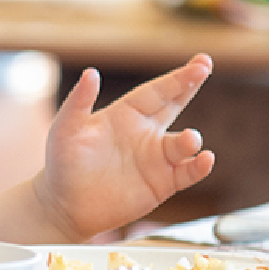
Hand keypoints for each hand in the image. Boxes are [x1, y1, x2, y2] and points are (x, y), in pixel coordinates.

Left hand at [0, 55, 215, 244]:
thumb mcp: (65, 129)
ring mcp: (156, 159)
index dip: (177, 78)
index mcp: (125, 114)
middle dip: (190, 86)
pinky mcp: (162, 184)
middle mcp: (145, 132)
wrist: (65, 205)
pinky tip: (204, 160)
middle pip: (174, 105)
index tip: (200, 63)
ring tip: (190, 139)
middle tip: (206, 66)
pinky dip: (198, 166)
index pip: (155, 91)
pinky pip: (187, 173)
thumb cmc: (63, 163)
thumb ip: (79, 102)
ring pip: (183, 143)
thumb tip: (90, 72)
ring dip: (190, 140)